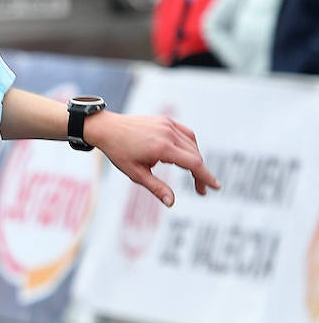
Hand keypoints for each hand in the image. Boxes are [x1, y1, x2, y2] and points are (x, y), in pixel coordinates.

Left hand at [86, 111, 219, 205]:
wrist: (107, 128)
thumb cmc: (119, 152)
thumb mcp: (135, 173)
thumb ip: (156, 188)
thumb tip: (171, 202)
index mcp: (162, 148)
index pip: (193, 164)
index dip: (206, 176)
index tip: (215, 187)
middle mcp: (168, 134)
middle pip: (195, 155)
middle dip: (200, 173)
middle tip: (200, 189)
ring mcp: (168, 125)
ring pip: (192, 144)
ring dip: (195, 160)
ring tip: (191, 174)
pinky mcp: (165, 121)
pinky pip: (186, 134)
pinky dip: (190, 145)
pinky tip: (186, 155)